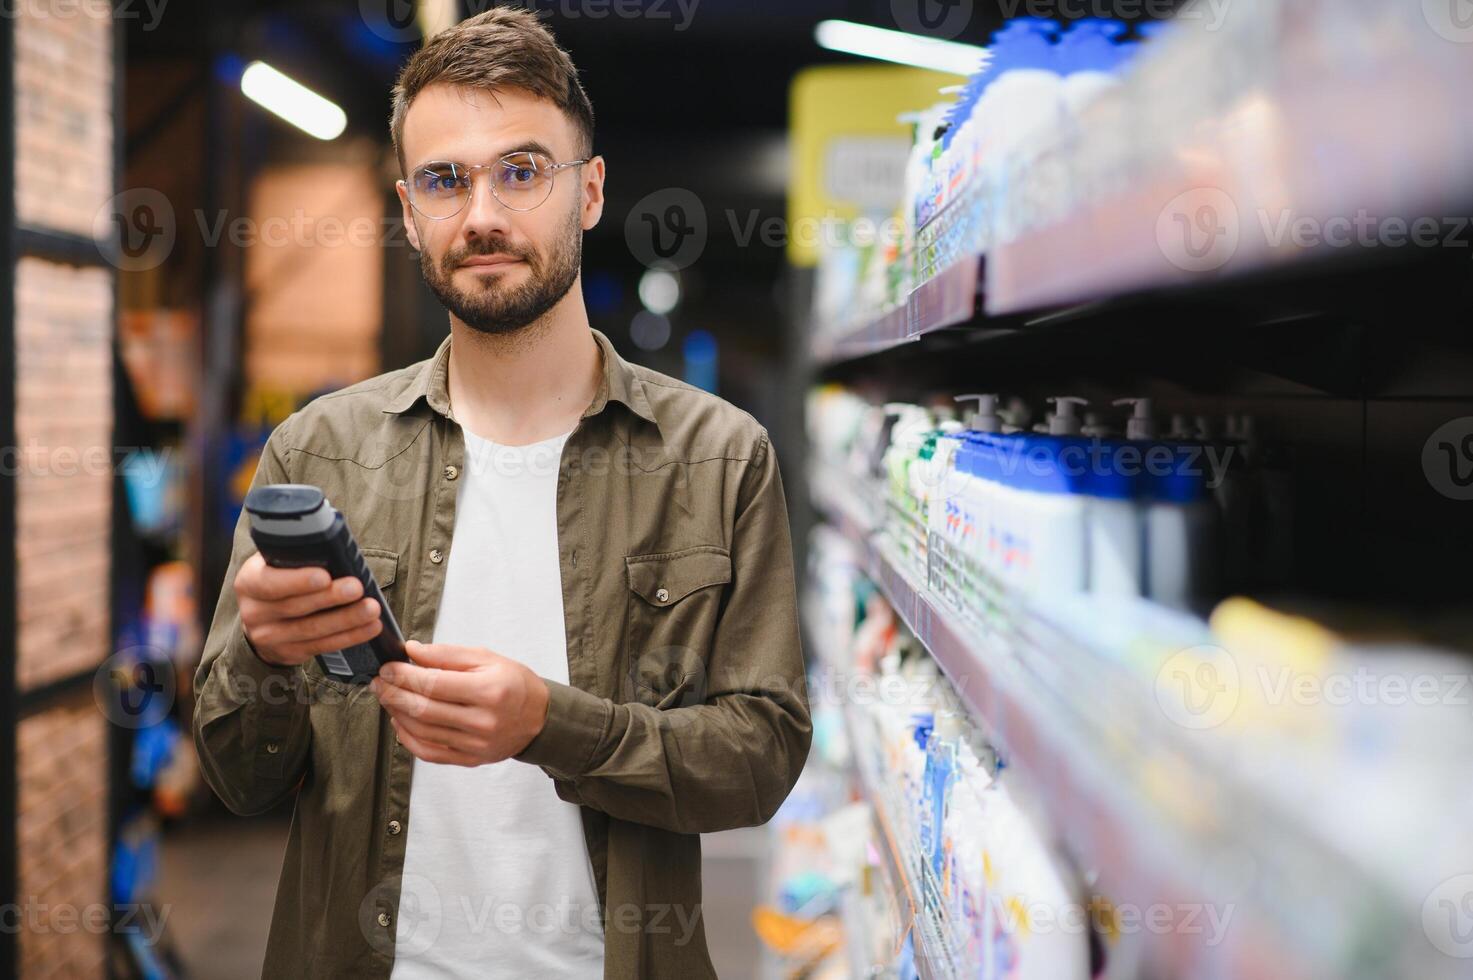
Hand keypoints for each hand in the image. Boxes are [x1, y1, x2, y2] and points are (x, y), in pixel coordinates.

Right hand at [235, 553, 381, 666]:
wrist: (263, 619)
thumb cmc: (280, 580)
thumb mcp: (277, 564)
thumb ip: (297, 559)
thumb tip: (336, 554)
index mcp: (249, 582)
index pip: (270, 583)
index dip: (298, 581)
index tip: (325, 576)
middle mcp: (254, 612)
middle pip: (296, 606)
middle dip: (330, 597)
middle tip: (357, 588)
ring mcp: (269, 637)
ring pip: (312, 629)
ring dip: (347, 619)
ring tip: (371, 608)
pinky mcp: (289, 653)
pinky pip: (323, 645)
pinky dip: (350, 636)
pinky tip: (370, 627)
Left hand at [369, 640, 549, 766]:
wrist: (540, 718)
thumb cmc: (515, 684)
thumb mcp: (487, 658)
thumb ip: (448, 654)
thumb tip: (412, 651)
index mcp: (488, 691)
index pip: (433, 684)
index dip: (404, 675)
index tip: (388, 667)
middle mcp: (482, 721)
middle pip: (423, 709)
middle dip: (394, 693)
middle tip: (380, 682)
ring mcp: (475, 744)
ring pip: (422, 731)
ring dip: (397, 713)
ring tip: (388, 698)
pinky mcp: (469, 759)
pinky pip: (429, 753)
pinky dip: (408, 738)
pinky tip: (400, 722)